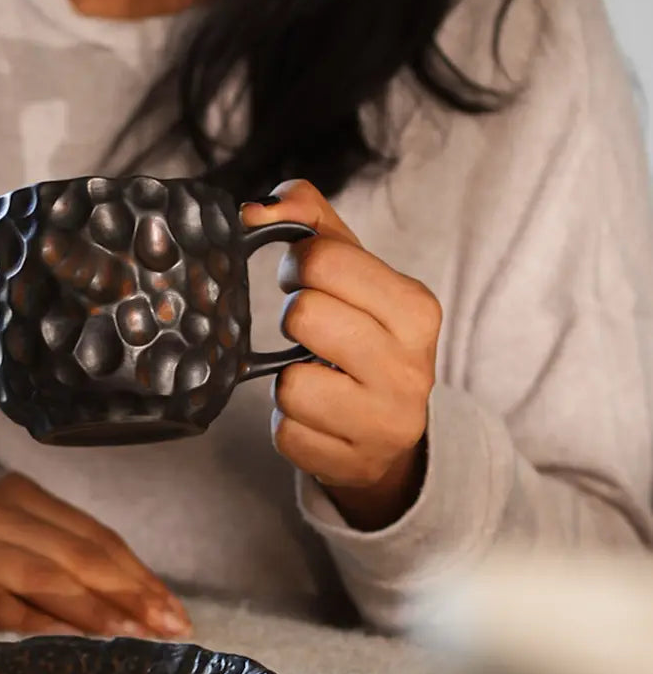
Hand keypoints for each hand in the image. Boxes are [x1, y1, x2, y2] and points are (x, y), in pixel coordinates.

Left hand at [241, 180, 441, 531]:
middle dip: (294, 319)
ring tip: (316, 378)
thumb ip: (312, 222)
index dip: (297, 265)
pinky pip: (285, 432)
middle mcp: (411, 368)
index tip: (306, 279)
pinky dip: (289, 423)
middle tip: (310, 332)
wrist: (392, 431)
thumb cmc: (366, 337)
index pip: (325, 260)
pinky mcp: (353, 465)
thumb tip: (257, 208)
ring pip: (289, 384)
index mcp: (417, 309)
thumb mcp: (356, 272)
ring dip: (288, 379)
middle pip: (303, 316)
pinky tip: (316, 417)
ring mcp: (385, 423)